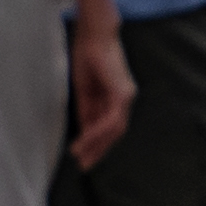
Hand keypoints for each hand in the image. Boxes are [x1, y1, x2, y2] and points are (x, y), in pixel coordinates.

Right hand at [65, 26, 125, 165]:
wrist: (94, 39)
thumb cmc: (88, 60)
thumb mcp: (84, 92)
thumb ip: (87, 111)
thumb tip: (86, 133)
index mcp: (115, 98)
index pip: (109, 127)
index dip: (97, 144)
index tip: (82, 159)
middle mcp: (124, 98)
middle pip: (115, 132)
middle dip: (99, 150)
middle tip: (84, 166)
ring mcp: (126, 95)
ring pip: (114, 129)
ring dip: (96, 144)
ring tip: (79, 155)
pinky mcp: (122, 92)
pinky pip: (111, 119)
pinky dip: (98, 131)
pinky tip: (84, 140)